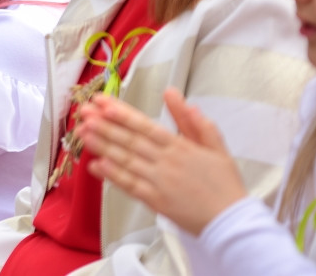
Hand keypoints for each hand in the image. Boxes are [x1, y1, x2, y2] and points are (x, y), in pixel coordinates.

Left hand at [77, 88, 247, 234]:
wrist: (232, 221)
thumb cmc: (224, 183)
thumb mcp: (215, 146)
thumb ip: (193, 120)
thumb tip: (174, 94)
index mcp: (180, 146)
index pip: (144, 125)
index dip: (121, 113)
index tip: (102, 102)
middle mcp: (166, 161)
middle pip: (130, 140)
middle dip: (104, 124)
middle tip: (82, 112)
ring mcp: (159, 182)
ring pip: (126, 160)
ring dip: (102, 145)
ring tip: (83, 132)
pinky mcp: (155, 202)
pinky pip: (130, 186)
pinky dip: (112, 175)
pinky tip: (96, 165)